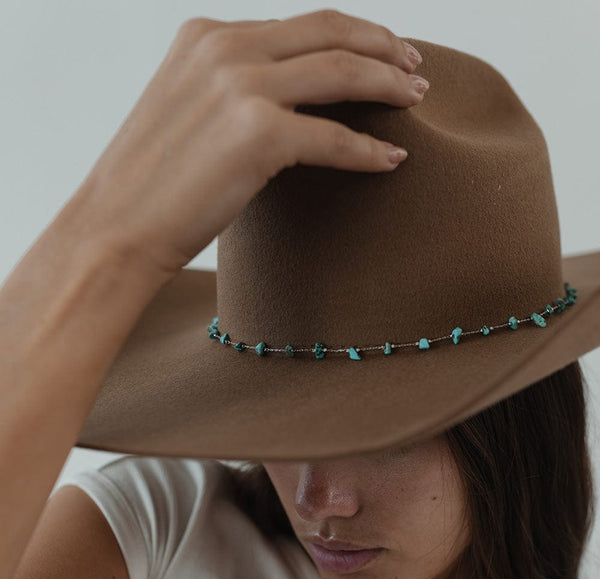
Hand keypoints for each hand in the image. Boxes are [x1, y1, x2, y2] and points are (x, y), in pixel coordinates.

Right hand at [67, 9, 427, 280]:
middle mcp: (224, 48)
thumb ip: (230, 91)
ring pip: (342, 72)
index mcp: (206, 37)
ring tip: (416, 100)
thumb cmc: (151, 187)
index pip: (297, 25)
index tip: (380, 52)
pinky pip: (334, 138)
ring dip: (388, 84)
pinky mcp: (258, 134)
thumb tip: (284, 100)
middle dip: (382, 45)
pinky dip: (369, 151)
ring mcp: (241, 86)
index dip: (348, 34)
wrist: (114, 230)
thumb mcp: (186, 113)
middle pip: (330, 31)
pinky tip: (392, 161)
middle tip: (414, 67)